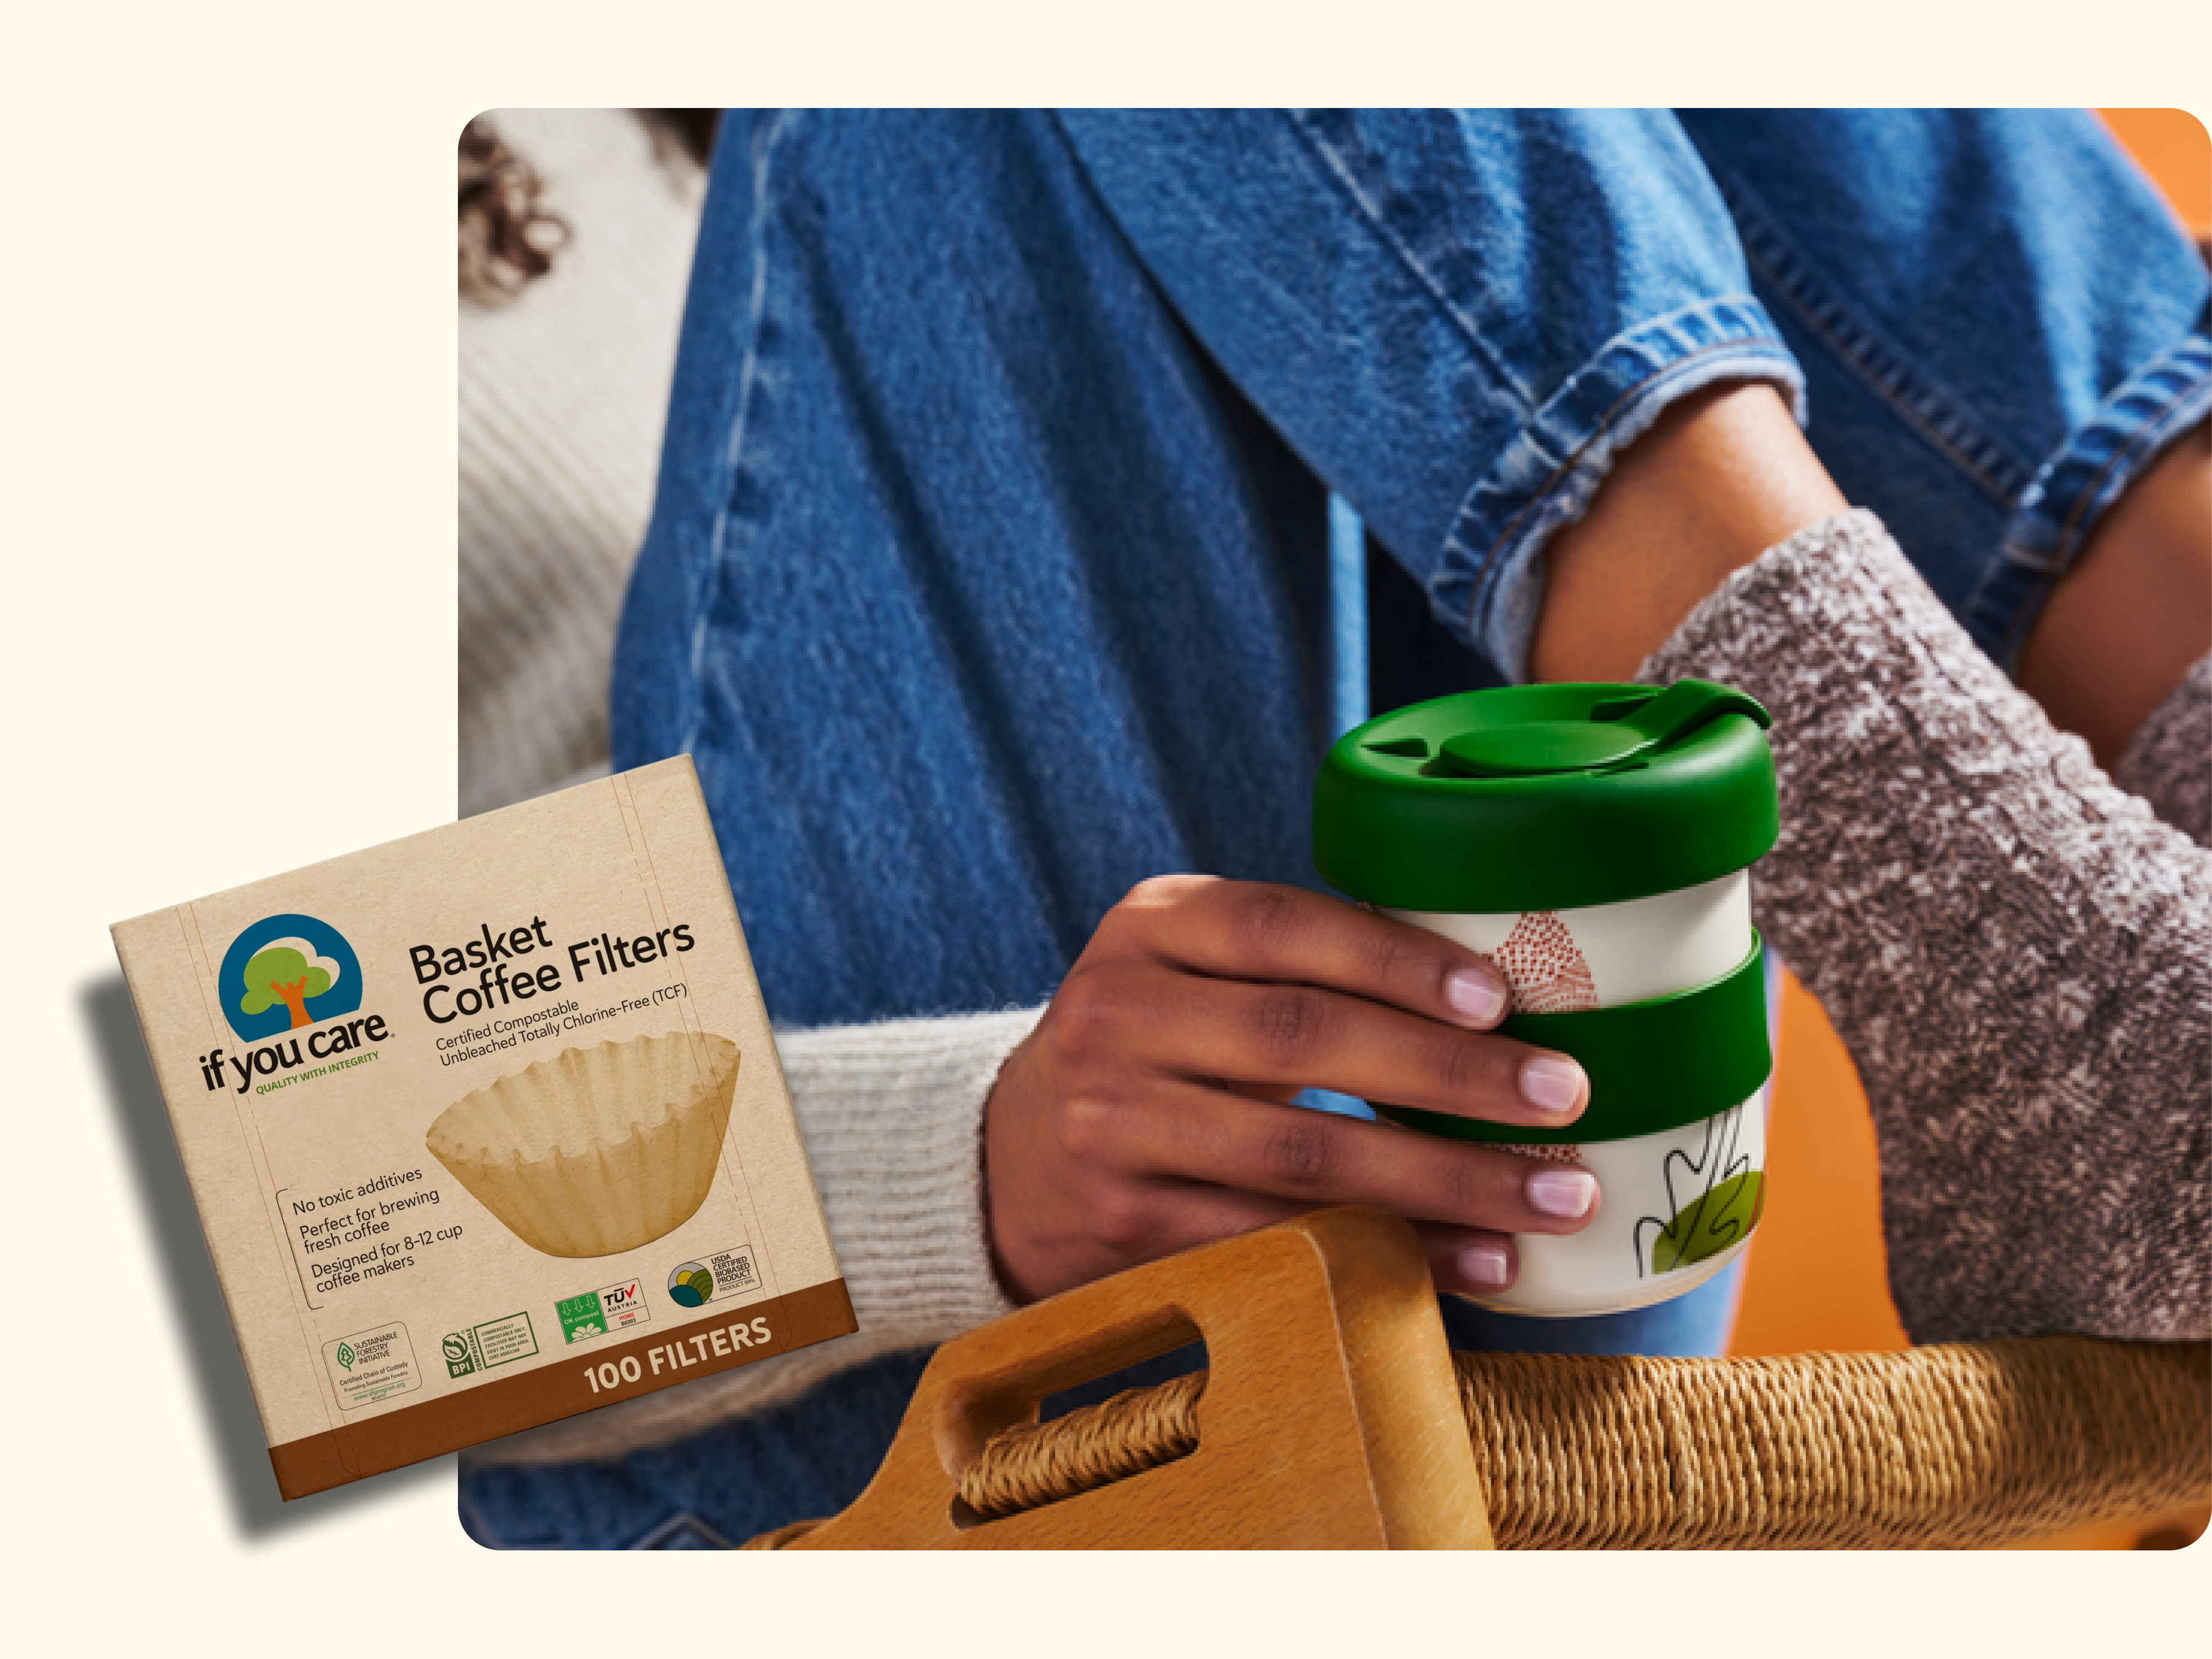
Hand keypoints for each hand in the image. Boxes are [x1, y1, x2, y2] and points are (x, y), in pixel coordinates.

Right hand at [982, 875, 1597, 1303]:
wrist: (1009, 1156)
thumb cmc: (1156, 1046)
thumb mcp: (1191, 968)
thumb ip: (1299, 965)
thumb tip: (1499, 996)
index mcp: (1151, 926)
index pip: (1283, 926)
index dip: (1395, 958)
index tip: (1498, 997)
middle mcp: (1119, 1013)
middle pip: (1303, 1038)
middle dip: (1449, 1073)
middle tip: (1563, 1095)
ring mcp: (1114, 1122)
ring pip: (1301, 1154)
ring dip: (1443, 1180)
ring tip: (1550, 1196)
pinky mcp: (1127, 1222)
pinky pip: (1280, 1238)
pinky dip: (1391, 1250)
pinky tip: (1473, 1260)